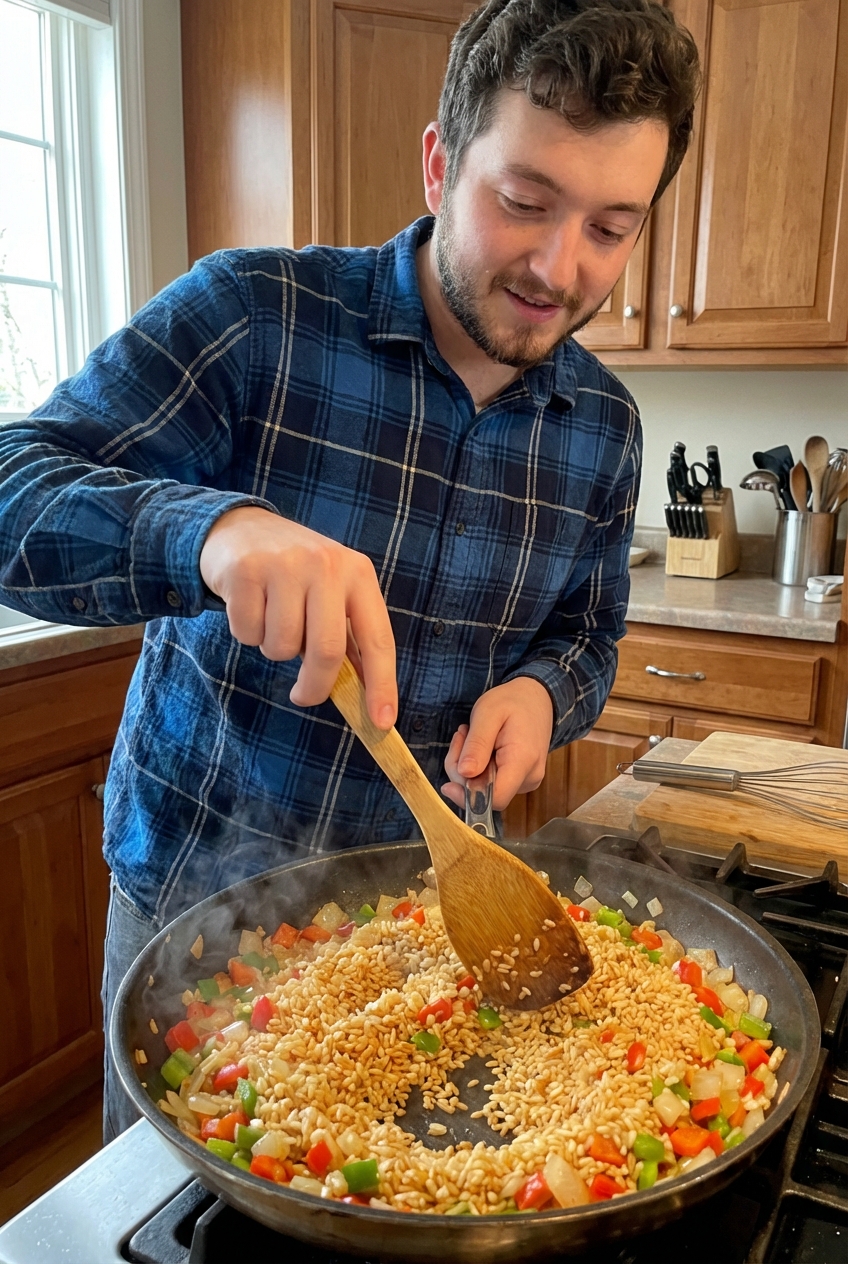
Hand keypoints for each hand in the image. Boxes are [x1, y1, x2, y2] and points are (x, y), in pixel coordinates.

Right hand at [199, 506, 396, 727]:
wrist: (240, 528)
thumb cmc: (295, 574)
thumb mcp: (331, 593)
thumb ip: (347, 636)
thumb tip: (363, 696)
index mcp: (357, 573)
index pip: (378, 638)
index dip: (382, 684)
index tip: (381, 721)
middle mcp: (325, 564)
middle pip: (327, 651)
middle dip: (315, 686)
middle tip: (304, 695)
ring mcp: (284, 565)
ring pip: (283, 646)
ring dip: (275, 650)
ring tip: (273, 622)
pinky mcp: (246, 571)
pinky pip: (248, 633)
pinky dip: (247, 634)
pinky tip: (250, 606)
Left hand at [441, 677, 553, 811]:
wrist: (537, 698)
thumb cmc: (513, 702)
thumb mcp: (488, 713)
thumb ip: (477, 744)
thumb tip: (465, 774)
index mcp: (523, 761)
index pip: (495, 798)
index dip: (467, 796)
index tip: (447, 784)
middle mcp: (529, 778)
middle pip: (485, 795)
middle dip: (462, 772)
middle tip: (461, 737)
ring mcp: (526, 781)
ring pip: (485, 790)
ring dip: (468, 767)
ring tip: (471, 736)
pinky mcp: (520, 781)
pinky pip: (491, 783)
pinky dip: (477, 767)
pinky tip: (480, 746)